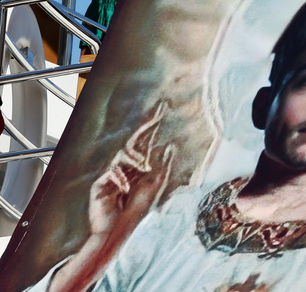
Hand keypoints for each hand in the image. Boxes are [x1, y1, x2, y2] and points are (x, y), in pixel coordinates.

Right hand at [87, 103, 173, 239]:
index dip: (151, 127)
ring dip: (135, 162)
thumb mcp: (155, 186)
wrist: (119, 230)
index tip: (161, 109)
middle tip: (159, 113)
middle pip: (133, 145)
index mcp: (138, 169)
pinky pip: (112, 173)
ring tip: (143, 171)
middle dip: (146, 130)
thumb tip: (170, 145)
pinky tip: (125, 189)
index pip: (144, 144)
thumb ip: (163, 166)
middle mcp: (125, 169)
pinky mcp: (100, 185)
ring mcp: (112, 176)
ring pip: (123, 157)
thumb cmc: (137, 211)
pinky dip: (121, 180)